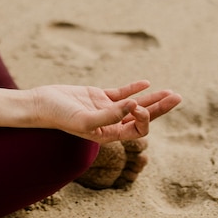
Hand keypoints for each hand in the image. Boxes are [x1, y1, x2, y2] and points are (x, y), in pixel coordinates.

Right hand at [32, 80, 180, 143]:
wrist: (39, 104)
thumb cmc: (58, 115)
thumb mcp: (84, 119)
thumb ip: (109, 115)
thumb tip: (135, 105)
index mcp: (108, 135)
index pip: (137, 129)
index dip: (144, 118)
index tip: (137, 106)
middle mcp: (110, 124)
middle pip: (142, 118)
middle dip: (160, 108)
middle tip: (178, 97)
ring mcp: (105, 109)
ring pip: (135, 105)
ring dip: (152, 98)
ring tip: (171, 92)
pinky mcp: (98, 96)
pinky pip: (121, 93)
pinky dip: (134, 88)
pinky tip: (146, 82)